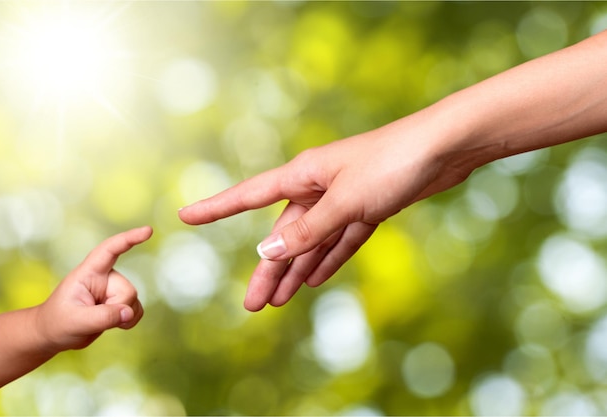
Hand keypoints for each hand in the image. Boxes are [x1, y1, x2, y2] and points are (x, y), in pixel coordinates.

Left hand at [35, 226, 152, 352]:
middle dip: (117, 309)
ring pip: (133, 301)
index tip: (148, 231)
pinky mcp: (120, 303)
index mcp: (89, 273)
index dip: (129, 238)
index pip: (110, 250)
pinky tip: (115, 325)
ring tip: (98, 322)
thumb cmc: (58, 322)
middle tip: (93, 320)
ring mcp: (114, 290)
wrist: (54, 335)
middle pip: (127, 290)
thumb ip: (103, 316)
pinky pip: (137, 310)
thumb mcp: (75, 321)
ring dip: (122, 318)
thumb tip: (129, 312)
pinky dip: (129, 321)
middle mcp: (105, 278)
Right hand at [179, 113, 473, 310]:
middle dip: (269, 269)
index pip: (248, 196)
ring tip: (279, 302)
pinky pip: (341, 239)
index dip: (215, 208)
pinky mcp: (369, 207)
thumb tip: (266, 253)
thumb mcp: (346, 201)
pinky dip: (329, 258)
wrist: (445, 148)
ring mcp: (343, 197)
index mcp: (303, 175)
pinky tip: (317, 279)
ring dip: (298, 271)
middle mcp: (318, 186)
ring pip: (312, 241)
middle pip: (284, 233)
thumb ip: (308, 230)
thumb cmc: (392, 163)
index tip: (184, 216)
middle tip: (252, 305)